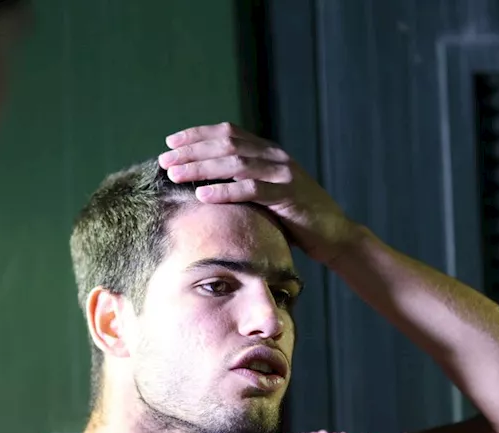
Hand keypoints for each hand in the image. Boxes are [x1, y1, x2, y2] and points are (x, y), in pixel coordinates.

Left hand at [157, 122, 360, 264]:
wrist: (333, 233)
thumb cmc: (293, 217)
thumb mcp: (265, 193)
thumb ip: (242, 182)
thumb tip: (203, 184)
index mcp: (268, 151)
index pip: (228, 133)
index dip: (198, 134)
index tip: (170, 142)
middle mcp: (274, 156)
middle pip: (226, 145)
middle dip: (192, 151)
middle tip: (165, 160)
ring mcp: (283, 173)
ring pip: (235, 163)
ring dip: (201, 167)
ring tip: (175, 173)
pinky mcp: (288, 195)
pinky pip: (251, 190)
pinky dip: (225, 191)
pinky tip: (202, 194)